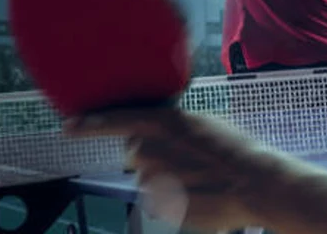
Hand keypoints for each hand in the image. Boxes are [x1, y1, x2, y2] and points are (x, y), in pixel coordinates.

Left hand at [64, 107, 279, 231]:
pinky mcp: (160, 206)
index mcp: (166, 123)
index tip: (71, 126)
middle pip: (134, 152)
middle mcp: (153, 151)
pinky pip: (158, 200)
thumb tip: (159, 128)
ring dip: (165, 178)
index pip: (117, 120)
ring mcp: (155, 181)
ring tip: (197, 177)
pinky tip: (197, 192)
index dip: (91, 124)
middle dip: (151, 155)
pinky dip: (172, 197)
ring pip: (147, 179)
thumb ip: (175, 124)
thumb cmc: (238, 151)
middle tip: (181, 158)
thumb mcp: (207, 123)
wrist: (255, 184)